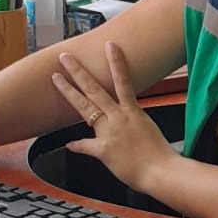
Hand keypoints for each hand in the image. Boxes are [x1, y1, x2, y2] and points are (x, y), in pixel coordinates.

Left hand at [51, 42, 176, 193]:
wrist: (161, 171)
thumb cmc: (159, 153)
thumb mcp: (148, 129)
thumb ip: (133, 122)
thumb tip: (126, 122)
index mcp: (132, 112)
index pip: (123, 81)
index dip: (116, 62)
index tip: (109, 46)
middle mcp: (119, 117)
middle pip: (95, 89)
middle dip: (79, 71)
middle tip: (66, 58)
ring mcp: (109, 132)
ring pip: (86, 107)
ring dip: (69, 91)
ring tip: (57, 78)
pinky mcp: (104, 149)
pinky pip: (85, 145)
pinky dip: (77, 146)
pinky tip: (69, 144)